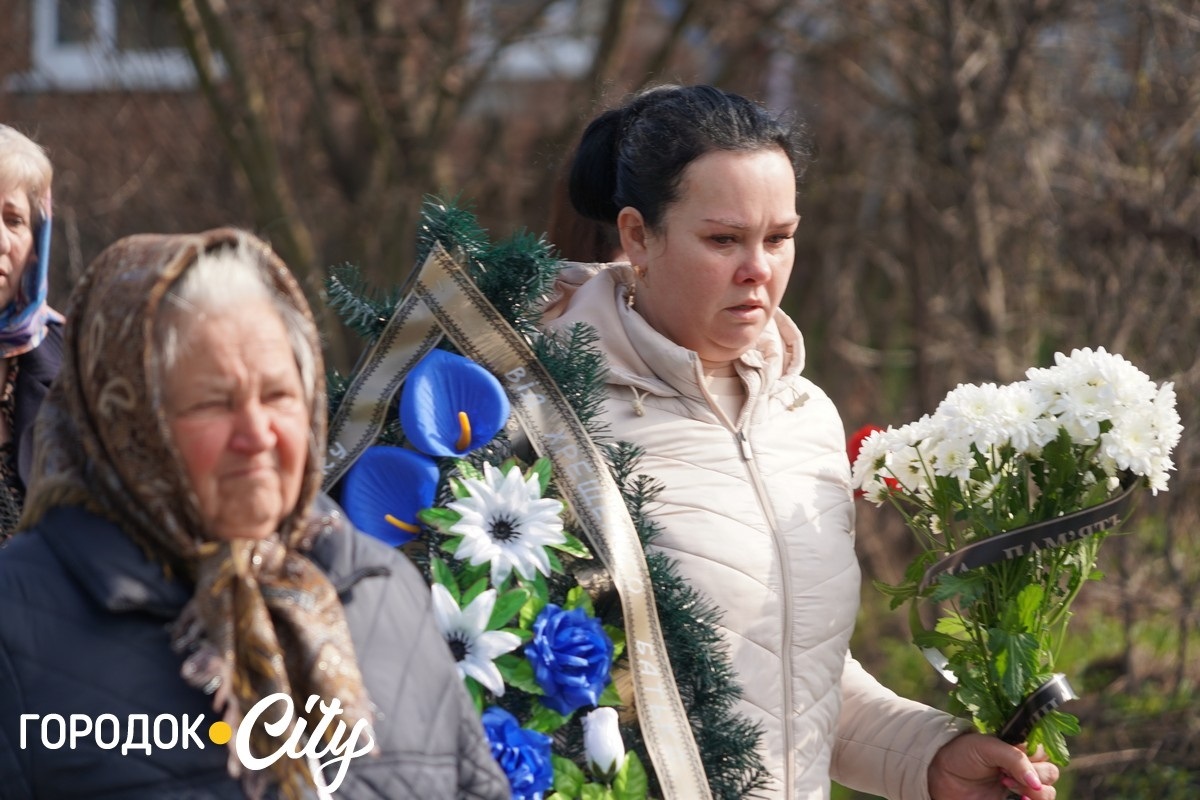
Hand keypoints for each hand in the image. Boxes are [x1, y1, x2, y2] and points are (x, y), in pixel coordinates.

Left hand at [928, 733, 1058, 799]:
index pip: (1044, 751)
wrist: (939, 774)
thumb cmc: (961, 754)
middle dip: (1035, 775)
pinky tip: (1018, 799)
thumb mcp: (986, 746)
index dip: (1035, 756)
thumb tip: (1036, 782)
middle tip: (1005, 776)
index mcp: (1018, 748)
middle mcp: (1023, 767)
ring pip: (1048, 792)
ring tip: (1005, 785)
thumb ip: (1013, 758)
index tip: (1017, 757)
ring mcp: (1020, 787)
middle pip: (1050, 774)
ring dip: (1033, 791)